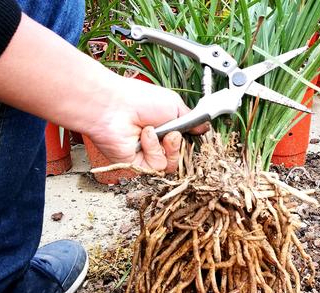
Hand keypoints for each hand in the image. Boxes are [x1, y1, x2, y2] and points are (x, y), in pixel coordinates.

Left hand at [86, 77, 208, 172]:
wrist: (114, 106)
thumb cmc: (140, 100)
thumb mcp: (175, 105)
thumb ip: (192, 120)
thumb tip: (205, 128)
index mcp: (166, 127)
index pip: (186, 142)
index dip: (191, 141)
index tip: (195, 133)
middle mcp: (158, 143)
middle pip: (182, 156)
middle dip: (179, 144)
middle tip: (172, 132)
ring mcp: (148, 155)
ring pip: (171, 163)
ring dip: (166, 146)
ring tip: (154, 130)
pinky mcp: (138, 166)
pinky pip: (157, 165)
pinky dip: (153, 149)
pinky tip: (143, 136)